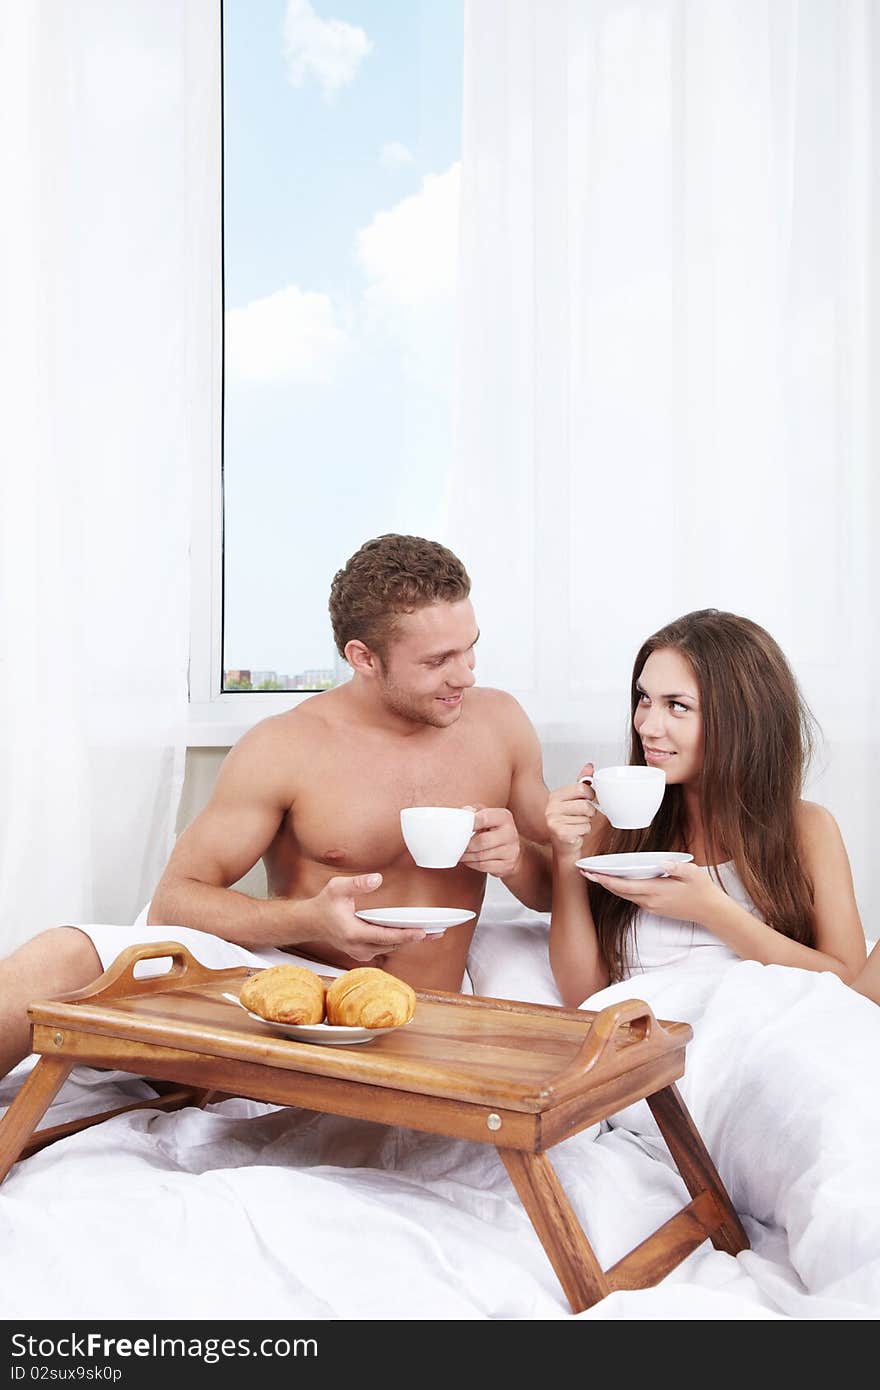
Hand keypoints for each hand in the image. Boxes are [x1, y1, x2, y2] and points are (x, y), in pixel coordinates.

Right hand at [312, 873, 425, 960]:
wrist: (311, 923)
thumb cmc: (325, 904)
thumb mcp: (337, 888)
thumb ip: (357, 884)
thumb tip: (377, 879)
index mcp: (353, 933)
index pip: (385, 936)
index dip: (405, 935)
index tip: (422, 933)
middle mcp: (359, 948)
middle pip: (393, 944)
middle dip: (415, 938)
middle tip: (438, 932)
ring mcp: (361, 953)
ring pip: (391, 947)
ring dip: (410, 940)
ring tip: (433, 933)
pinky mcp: (364, 953)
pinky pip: (386, 947)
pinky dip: (400, 940)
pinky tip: (415, 934)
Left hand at [458, 805, 521, 877]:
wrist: (509, 848)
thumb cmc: (492, 830)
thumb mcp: (485, 815)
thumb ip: (474, 811)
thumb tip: (465, 812)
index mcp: (504, 817)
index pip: (485, 818)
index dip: (470, 823)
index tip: (459, 827)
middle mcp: (511, 833)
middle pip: (482, 841)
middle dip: (466, 845)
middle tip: (456, 845)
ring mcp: (511, 851)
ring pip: (481, 856)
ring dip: (466, 856)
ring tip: (460, 853)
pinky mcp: (507, 865)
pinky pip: (484, 866)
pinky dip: (472, 864)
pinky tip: (468, 860)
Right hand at [546, 763, 599, 855]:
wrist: (564, 846)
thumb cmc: (571, 823)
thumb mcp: (576, 800)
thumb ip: (582, 783)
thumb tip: (590, 766)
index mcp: (555, 796)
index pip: (582, 788)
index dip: (590, 795)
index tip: (587, 800)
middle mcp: (551, 807)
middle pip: (586, 804)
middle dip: (589, 812)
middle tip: (581, 816)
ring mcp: (553, 820)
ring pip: (586, 818)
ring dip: (586, 823)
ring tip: (577, 825)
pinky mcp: (559, 832)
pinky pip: (584, 828)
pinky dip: (584, 832)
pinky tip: (575, 833)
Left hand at [579, 861, 723, 925]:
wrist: (710, 911)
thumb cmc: (702, 889)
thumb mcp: (693, 873)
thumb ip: (676, 868)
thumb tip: (662, 862)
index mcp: (656, 891)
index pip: (625, 886)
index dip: (606, 880)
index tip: (592, 873)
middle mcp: (650, 901)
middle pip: (620, 891)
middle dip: (601, 881)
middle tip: (585, 871)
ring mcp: (651, 906)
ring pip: (625, 895)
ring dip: (610, 886)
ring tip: (595, 874)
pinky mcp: (654, 907)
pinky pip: (633, 898)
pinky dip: (621, 889)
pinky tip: (616, 881)